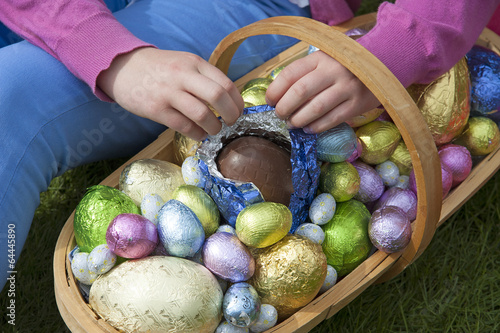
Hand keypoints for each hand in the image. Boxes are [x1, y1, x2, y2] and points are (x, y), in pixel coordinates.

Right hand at [97, 47, 243, 140]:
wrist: (122, 67)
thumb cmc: (159, 69)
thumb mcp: (184, 63)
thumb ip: (204, 77)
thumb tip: (228, 101)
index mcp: (194, 63)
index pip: (225, 83)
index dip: (237, 102)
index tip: (238, 111)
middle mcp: (183, 75)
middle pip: (217, 97)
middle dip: (230, 115)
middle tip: (231, 123)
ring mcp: (169, 92)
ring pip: (202, 114)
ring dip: (213, 127)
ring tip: (214, 130)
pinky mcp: (156, 109)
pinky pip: (184, 126)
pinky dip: (197, 134)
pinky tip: (199, 135)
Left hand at [265, 50, 379, 132]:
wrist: (384, 64)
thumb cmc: (345, 65)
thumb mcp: (324, 60)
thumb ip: (305, 73)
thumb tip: (278, 96)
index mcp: (320, 58)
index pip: (290, 74)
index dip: (275, 90)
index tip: (270, 101)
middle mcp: (333, 71)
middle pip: (300, 92)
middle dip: (284, 108)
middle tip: (280, 115)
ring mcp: (346, 88)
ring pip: (315, 108)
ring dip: (299, 119)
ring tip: (292, 124)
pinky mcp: (357, 104)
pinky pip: (332, 119)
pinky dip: (316, 127)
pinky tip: (308, 129)